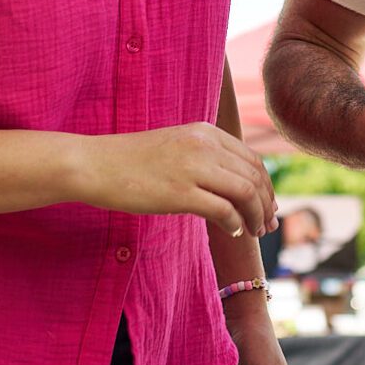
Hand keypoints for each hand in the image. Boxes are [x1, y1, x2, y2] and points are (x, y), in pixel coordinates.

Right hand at [80, 123, 275, 237]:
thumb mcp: (177, 145)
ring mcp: (193, 167)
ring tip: (255, 231)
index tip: (268, 206)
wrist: (96, 164)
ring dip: (256, 216)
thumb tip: (236, 184)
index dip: (266, 186)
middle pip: (254, 177)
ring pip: (245, 193)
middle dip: (266, 204)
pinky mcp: (180, 192)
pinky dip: (235, 224)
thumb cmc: (133, 160)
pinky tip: (234, 232)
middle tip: (269, 224)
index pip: (252, 160)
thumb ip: (206, 157)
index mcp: (206, 132)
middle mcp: (204, 145)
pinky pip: (224, 210)